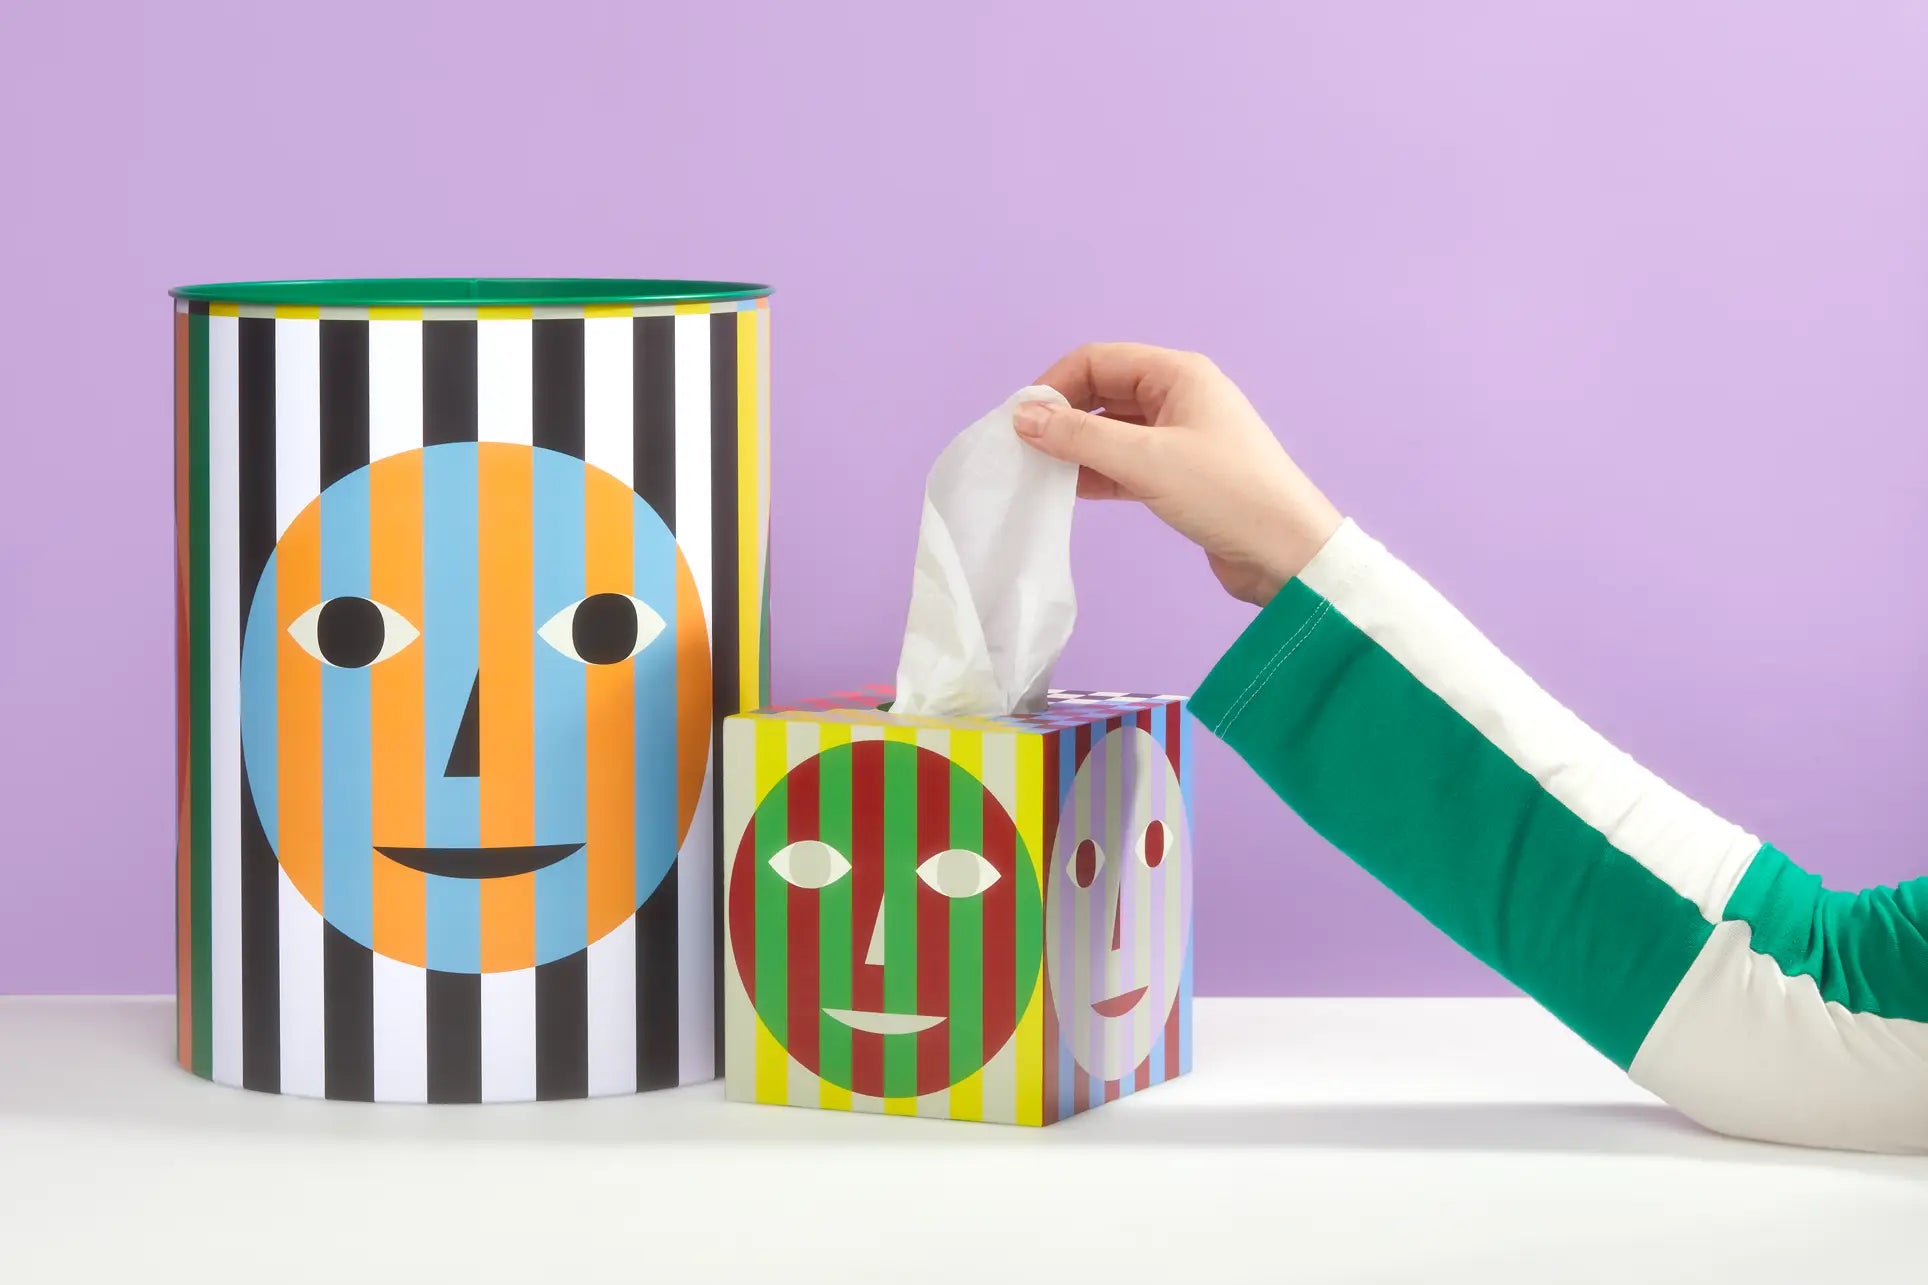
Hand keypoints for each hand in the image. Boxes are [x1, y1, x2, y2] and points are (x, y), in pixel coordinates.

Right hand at [1014, 343, 1342, 605]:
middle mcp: (1179, 396)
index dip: (1056, 385)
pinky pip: (1125, 463)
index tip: (1021, 421)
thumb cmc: (1226, 493)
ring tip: (1039, 473)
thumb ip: (1080, 438)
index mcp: (1178, 374)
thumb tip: (1023, 417)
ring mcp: (1180, 437)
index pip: (1099, 360)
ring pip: (1112, 431)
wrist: (1287, 553)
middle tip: (1024, 449)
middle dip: (1063, 416)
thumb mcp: (1147, 460)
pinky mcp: (1179, 475)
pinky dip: (1097, 473)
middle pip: (1103, 392)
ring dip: (1077, 448)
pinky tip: (1069, 492)